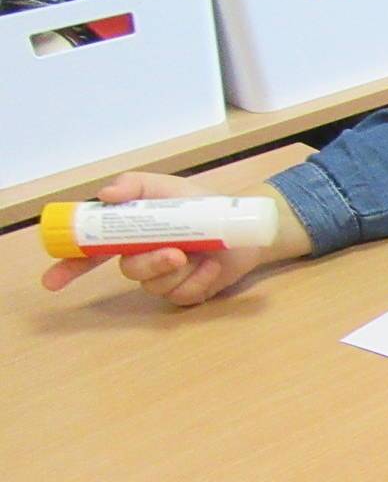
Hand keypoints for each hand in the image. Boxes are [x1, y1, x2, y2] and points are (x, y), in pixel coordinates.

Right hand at [39, 175, 305, 305]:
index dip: (70, 266)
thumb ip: (134, 185)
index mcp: (130, 234)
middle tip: (175, 253)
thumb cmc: (201, 203)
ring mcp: (164, 277)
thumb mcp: (166, 187)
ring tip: (200, 253)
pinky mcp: (188, 292)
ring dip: (179, 271)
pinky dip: (200, 280)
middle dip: (150, 263)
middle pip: (128, 271)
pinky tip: (213, 266)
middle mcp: (142, 257)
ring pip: (155, 285)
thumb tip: (105, 194)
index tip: (52, 281)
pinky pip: (183, 295)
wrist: (242, 224)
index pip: (92, 252)